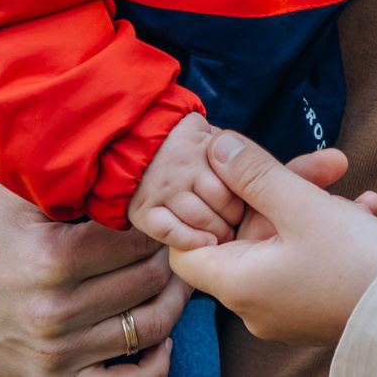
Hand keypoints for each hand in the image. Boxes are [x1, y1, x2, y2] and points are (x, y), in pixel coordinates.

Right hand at [0, 176, 187, 376]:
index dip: (158, 221)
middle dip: (170, 254)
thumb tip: (132, 156)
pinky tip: (158, 334)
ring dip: (174, 298)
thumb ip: (73, 174)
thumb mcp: (19, 190)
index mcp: (49, 259)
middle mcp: (53, 312)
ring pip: (152, 326)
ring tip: (175, 275)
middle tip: (178, 238)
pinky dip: (155, 360)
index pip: (138, 239)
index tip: (161, 211)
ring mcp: (55, 354)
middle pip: (150, 280)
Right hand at [129, 114, 242, 249]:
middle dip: (234, 218)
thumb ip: (228, 147)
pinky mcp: (142, 208)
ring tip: (222, 236)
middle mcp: (184, 166)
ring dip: (216, 233)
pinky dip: (189, 240)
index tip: (249, 207)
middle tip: (236, 226)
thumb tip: (249, 163)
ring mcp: (162, 187)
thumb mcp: (207, 132)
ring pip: (200, 218)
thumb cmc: (177, 141)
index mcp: (205, 146)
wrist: (126, 138)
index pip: (238, 179)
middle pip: (222, 201)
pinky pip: (170, 231)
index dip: (247, 197)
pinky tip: (203, 244)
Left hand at [169, 134, 376, 347]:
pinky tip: (364, 207)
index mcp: (238, 283)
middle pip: (246, 233)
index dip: (201, 209)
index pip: (187, 248)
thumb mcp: (302, 205)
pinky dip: (326, 229)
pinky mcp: (313, 304)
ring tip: (345, 179)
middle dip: (279, 189)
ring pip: (282, 240)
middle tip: (319, 163)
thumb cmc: (354, 263)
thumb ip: (256, 173)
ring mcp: (284, 306)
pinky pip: (306, 258)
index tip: (228, 177)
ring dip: (310, 203)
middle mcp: (253, 302)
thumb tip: (218, 147)